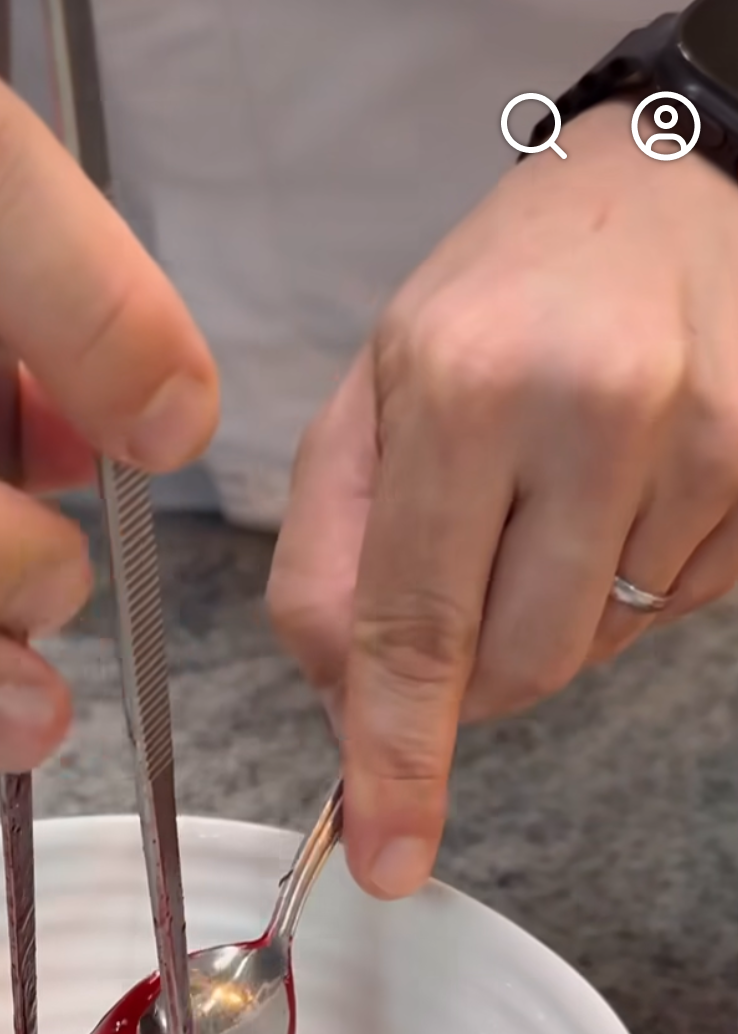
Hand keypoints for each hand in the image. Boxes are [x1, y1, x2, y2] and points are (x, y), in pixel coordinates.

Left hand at [268, 98, 737, 894]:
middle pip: (518, 668)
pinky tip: (642, 475)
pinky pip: (683, 603)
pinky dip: (646, 571)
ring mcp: (709, 441)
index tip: (390, 856)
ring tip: (575, 477)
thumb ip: (333, 555)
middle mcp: (593, 409)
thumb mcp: (380, 387)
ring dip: (570, 602)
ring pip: (603, 644)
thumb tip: (343, 709)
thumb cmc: (513, 292)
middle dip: (481, 661)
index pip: (415, 627)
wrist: (677, 177)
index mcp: (465, 383)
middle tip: (484, 549)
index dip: (399, 757)